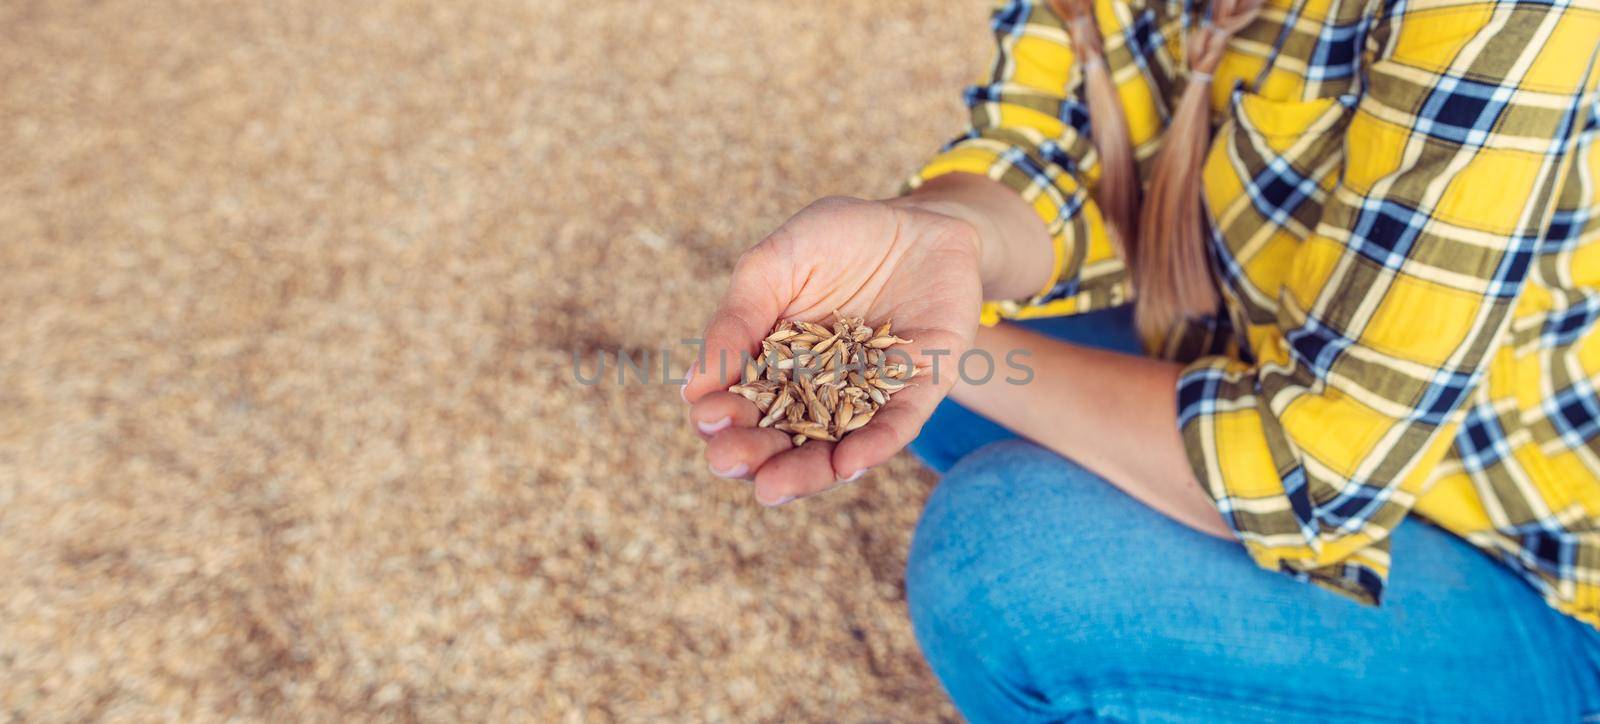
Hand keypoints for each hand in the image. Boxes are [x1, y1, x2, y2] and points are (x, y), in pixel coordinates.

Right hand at [683, 195, 982, 505]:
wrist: (919, 218)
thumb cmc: (838, 237)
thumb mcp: (774, 265)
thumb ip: (738, 320)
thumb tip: (691, 387)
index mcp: (775, 366)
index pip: (742, 406)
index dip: (722, 418)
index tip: (707, 418)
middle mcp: (819, 393)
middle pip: (781, 438)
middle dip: (752, 454)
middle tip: (726, 460)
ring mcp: (869, 397)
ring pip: (833, 448)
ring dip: (803, 472)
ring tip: (772, 487)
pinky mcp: (920, 389)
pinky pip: (897, 426)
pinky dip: (872, 447)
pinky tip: (847, 465)